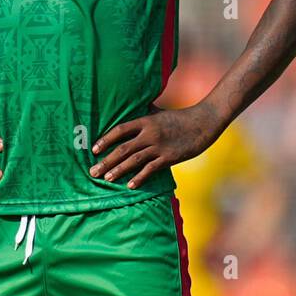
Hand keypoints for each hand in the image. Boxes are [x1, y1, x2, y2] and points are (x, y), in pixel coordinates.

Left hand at [89, 103, 222, 188]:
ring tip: (106, 178)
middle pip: (123, 148)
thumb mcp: (160, 113)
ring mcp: (159, 146)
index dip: (106, 140)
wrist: (203, 122)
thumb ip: (145, 114)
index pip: (120, 130)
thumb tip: (131, 111)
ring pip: (134, 160)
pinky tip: (130, 185)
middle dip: (106, 160)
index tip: (94, 149)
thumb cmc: (180, 117)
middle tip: (92, 171)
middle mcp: (149, 133)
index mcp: (145, 121)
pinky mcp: (169, 157)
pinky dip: (139, 177)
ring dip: (118, 170)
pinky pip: (151, 169)